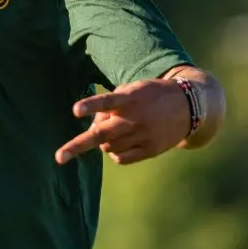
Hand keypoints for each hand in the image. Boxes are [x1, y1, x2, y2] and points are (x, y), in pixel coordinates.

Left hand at [54, 78, 191, 164]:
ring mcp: (142, 136)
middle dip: (77, 146)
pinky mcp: (149, 150)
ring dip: (104, 141)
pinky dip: (115, 152)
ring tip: (117, 130)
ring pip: (107, 147)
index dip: (90, 106)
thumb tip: (93, 129)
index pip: (106, 101)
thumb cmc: (151, 95)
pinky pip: (120, 158)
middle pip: (100, 135)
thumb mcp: (133, 90)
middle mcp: (135, 118)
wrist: (188, 106)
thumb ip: (111, 105)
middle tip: (59, 157)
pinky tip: (124, 142)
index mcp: (130, 98)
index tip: (75, 110)